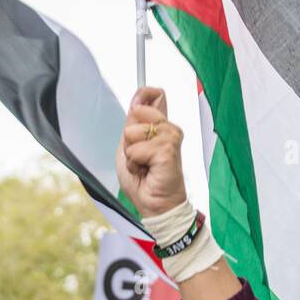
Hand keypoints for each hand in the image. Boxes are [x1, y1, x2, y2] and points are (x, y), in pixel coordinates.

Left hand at [115, 87, 187, 218]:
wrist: (155, 205)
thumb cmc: (144, 181)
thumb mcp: (129, 148)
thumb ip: (132, 125)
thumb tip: (136, 101)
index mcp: (160, 126)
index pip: (155, 94)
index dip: (143, 95)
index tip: (137, 105)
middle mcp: (168, 128)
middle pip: (137, 111)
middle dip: (128, 137)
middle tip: (139, 156)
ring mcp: (170, 137)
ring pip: (132, 131)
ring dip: (131, 153)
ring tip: (143, 165)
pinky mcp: (168, 149)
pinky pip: (136, 149)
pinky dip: (135, 163)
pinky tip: (146, 170)